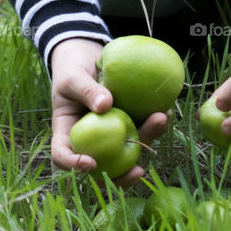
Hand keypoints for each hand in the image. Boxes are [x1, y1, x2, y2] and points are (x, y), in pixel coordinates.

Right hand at [49, 37, 171, 188]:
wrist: (87, 56)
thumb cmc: (72, 68)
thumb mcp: (72, 76)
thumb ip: (86, 90)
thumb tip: (105, 106)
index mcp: (68, 133)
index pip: (63, 156)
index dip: (74, 165)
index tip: (90, 163)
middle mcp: (90, 140)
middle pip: (103, 166)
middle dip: (123, 174)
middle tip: (139, 171)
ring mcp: (110, 134)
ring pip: (128, 148)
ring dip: (148, 138)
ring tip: (162, 118)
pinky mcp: (127, 122)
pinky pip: (142, 128)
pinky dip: (155, 124)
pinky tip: (167, 110)